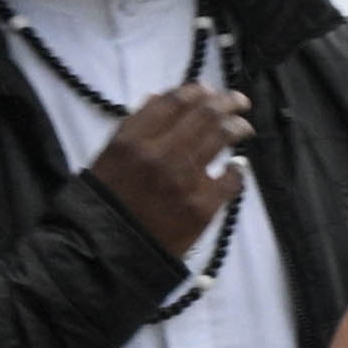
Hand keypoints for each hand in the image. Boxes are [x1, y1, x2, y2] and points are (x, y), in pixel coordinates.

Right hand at [83, 81, 248, 256]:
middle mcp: (160, 153)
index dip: (196, 91)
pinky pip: (231, 179)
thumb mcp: (108, 159)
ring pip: (221, 138)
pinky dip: (236, 169)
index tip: (208, 91)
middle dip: (226, 103)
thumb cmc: (105, 206)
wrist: (106, 256)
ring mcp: (184, 179)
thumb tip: (160, 98)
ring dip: (236, 126)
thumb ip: (134, 128)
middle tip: (238, 101)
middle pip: (203, 114)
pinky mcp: (202, 206)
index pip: (173, 102)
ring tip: (243, 125)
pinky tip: (236, 166)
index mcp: (131, 140)